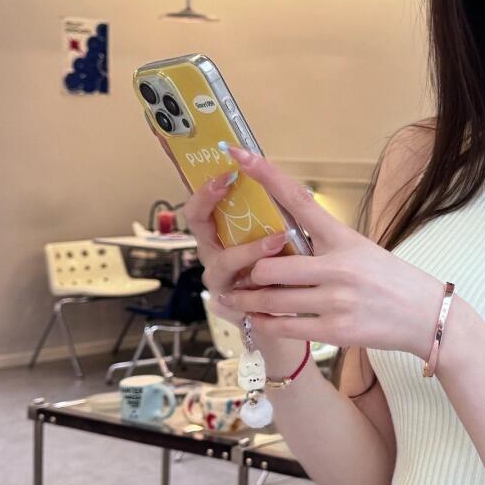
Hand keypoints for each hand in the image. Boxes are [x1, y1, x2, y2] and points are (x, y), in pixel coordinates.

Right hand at [180, 168, 298, 335]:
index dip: (207, 185)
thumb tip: (281, 177)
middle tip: (228, 183)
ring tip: (277, 240)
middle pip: (196, 222)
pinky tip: (278, 281)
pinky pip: (237, 294)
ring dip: (249, 249)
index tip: (227, 165)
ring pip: (221, 261)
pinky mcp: (230, 306)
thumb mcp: (281, 238)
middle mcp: (213, 254)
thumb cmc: (284, 272)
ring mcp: (219, 281)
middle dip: (209, 200)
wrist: (288, 318)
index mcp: (220, 233)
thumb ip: (275, 215)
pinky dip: (259, 285)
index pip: (202, 204)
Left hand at [204, 143, 446, 359]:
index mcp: (343, 239)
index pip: (300, 201)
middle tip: (240, 275)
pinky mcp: (337, 331)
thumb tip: (283, 235)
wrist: (427, 316)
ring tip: (234, 299)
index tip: (241, 154)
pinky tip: (258, 320)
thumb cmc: (392, 279)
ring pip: (272, 300)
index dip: (267, 176)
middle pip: (270, 266)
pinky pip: (285, 328)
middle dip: (250, 272)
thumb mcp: (361, 248)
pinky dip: (266, 324)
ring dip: (247, 300)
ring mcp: (337, 301)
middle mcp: (339, 268)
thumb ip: (324, 242)